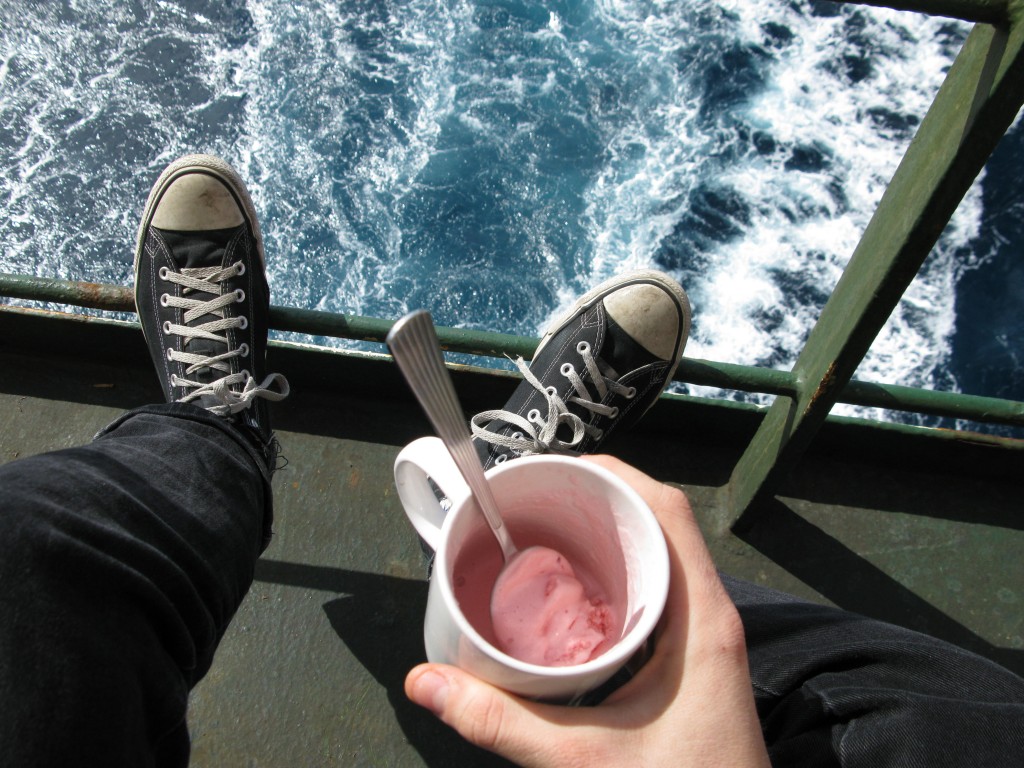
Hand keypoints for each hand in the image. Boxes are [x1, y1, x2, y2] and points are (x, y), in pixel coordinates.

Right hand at [405, 455, 769, 766]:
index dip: (619, 476)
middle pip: (663, 525)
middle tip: (540, 499)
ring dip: (610, 536)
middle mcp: (712, 617)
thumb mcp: (582, 760)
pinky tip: (576, 594)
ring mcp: (708, 637)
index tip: (561, 470)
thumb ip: (500, 721)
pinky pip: (659, 591)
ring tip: (550, 531)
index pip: (671, 513)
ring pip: (662, 557)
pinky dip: (618, 575)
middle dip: (602, 501)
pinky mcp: (695, 658)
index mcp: (703, 621)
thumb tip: (426, 684)